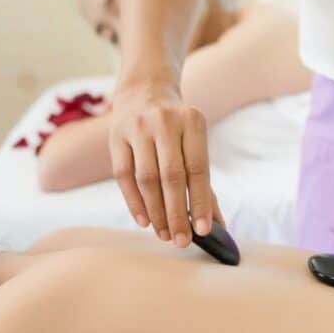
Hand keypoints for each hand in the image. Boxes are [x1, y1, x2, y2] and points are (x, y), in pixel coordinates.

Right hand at [108, 77, 223, 245]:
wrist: (144, 91)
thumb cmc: (177, 130)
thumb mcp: (195, 146)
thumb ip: (205, 185)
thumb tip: (218, 225)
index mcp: (192, 122)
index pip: (198, 170)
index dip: (201, 202)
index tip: (205, 231)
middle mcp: (164, 122)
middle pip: (171, 177)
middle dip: (178, 214)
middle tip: (182, 241)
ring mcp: (137, 128)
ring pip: (146, 179)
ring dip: (156, 212)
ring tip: (164, 235)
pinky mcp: (115, 137)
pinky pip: (123, 176)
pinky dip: (134, 202)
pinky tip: (145, 221)